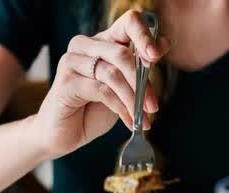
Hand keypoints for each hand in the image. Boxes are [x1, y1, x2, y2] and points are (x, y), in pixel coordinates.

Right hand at [34, 10, 169, 158]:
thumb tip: (163, 45)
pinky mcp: (66, 82)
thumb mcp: (123, 87)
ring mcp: (72, 61)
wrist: (65, 133)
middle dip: (142, 82)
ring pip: (113, 75)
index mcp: (103, 41)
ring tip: (143, 118)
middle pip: (122, 54)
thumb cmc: (95, 108)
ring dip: (133, 99)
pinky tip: (129, 121)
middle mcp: (85, 45)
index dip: (145, 36)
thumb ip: (139, 67)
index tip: (156, 57)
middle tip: (153, 106)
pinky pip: (102, 91)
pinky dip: (121, 108)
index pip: (128, 23)